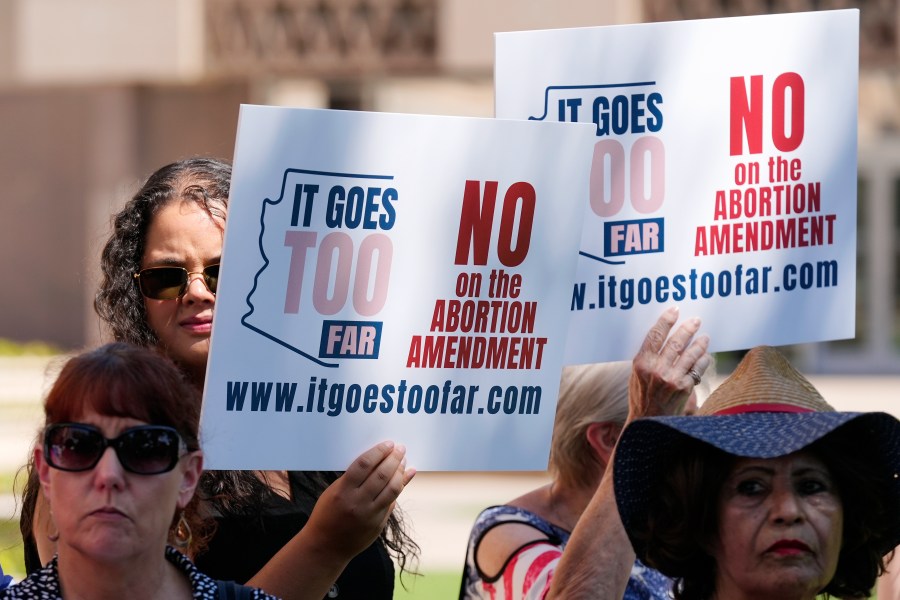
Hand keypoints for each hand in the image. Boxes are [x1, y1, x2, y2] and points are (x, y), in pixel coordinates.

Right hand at [305, 441, 414, 560]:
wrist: (326, 548)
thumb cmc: (327, 515)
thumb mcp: (333, 492)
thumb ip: (353, 478)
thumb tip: (376, 460)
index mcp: (343, 491)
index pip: (364, 465)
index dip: (378, 452)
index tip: (388, 444)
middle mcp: (357, 503)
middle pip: (381, 475)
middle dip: (394, 459)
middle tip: (400, 448)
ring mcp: (370, 515)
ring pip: (392, 488)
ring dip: (400, 472)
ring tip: (403, 461)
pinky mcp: (378, 524)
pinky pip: (392, 501)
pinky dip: (400, 487)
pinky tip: (406, 477)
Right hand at [629, 306, 710, 418]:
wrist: (648, 422)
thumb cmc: (641, 396)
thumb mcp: (636, 375)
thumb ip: (648, 358)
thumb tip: (664, 337)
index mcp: (641, 363)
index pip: (655, 335)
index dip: (666, 321)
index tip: (674, 310)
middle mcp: (657, 369)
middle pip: (676, 342)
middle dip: (688, 328)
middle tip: (696, 320)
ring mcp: (672, 378)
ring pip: (690, 353)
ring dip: (700, 343)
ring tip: (705, 337)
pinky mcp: (684, 388)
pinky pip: (697, 368)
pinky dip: (702, 360)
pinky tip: (705, 355)